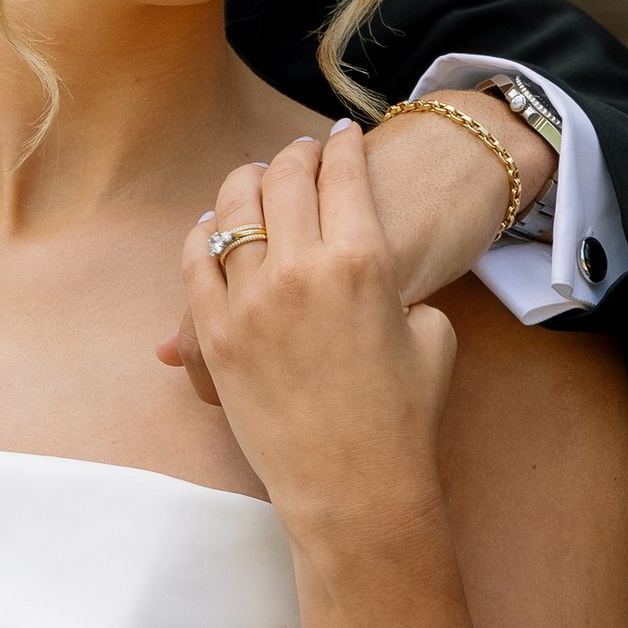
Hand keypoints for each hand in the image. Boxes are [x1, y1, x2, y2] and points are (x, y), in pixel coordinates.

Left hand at [176, 127, 457, 545]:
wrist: (354, 489)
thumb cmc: (404, 418)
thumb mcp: (431, 335)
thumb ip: (403, 289)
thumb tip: (380, 277)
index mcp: (364, 261)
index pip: (345, 174)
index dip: (344, 147)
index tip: (342, 137)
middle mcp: (301, 269)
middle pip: (285, 178)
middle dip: (296, 155)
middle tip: (302, 153)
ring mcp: (250, 300)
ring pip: (233, 209)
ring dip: (247, 183)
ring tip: (257, 179)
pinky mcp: (214, 334)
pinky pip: (196, 259)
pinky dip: (205, 233)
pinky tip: (214, 227)